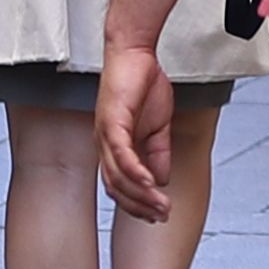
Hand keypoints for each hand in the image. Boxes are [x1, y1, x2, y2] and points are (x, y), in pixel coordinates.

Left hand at [98, 35, 176, 221]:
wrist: (135, 53)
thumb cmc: (143, 84)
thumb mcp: (158, 126)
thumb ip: (158, 153)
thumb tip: (160, 180)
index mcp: (114, 147)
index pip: (120, 186)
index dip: (137, 204)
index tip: (158, 215)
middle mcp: (105, 145)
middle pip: (117, 188)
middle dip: (140, 206)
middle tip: (163, 215)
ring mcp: (106, 134)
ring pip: (118, 176)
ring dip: (141, 194)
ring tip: (161, 204)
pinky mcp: (112, 121)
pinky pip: (121, 153)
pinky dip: (135, 171)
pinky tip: (149, 182)